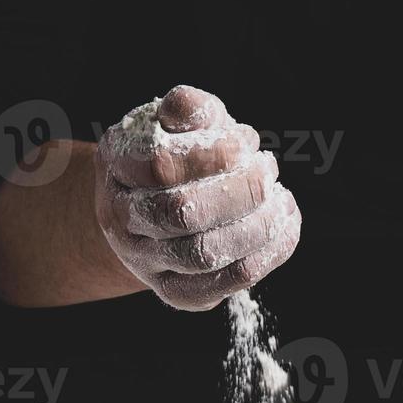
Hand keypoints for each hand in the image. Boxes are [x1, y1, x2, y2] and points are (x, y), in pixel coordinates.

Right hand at [94, 85, 300, 311]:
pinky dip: (263, 258)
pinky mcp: (175, 292)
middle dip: (237, 192)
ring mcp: (145, 262)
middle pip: (180, 215)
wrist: (146, 209)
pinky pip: (219, 286)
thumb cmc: (172, 155)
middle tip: (267, 172)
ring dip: (255, 227)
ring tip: (281, 201)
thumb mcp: (176, 122)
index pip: (160, 166)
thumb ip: (189, 110)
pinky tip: (285, 229)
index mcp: (116, 166)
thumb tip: (194, 111)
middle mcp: (121, 220)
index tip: (245, 145)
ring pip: (202, 254)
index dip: (211, 156)